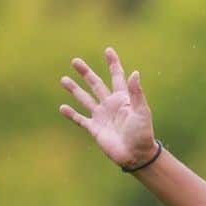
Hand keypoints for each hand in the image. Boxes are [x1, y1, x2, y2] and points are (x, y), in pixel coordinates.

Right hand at [58, 46, 155, 167]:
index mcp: (123, 99)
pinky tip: (62, 107)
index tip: (108, 50)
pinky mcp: (95, 129)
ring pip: (85, 99)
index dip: (113, 64)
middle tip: (75, 61)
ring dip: (75, 89)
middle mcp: (110, 105)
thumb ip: (136, 93)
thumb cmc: (143, 134)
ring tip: (64, 79)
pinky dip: (71, 114)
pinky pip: (81, 120)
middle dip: (86, 73)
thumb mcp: (141, 112)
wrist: (137, 155)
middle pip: (96, 84)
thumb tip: (134, 72)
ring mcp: (101, 116)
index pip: (117, 77)